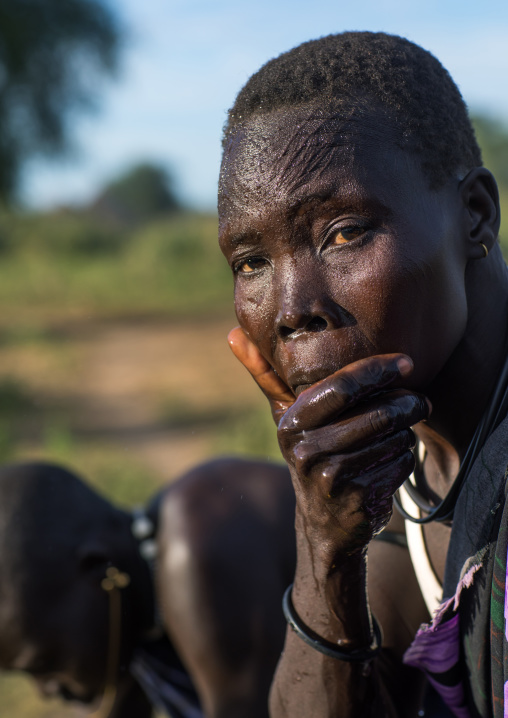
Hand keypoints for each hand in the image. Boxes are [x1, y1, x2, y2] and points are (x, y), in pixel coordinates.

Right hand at [228, 327, 429, 556]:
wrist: (324, 521)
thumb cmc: (311, 452)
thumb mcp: (288, 416)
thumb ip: (267, 374)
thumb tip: (231, 334)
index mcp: (291, 422)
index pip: (341, 386)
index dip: (377, 371)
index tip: (407, 363)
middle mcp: (306, 450)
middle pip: (377, 414)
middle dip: (408, 403)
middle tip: (420, 401)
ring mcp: (330, 477)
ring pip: (393, 438)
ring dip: (406, 433)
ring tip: (398, 434)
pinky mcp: (356, 498)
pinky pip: (399, 464)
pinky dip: (404, 459)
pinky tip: (390, 462)